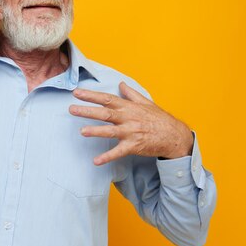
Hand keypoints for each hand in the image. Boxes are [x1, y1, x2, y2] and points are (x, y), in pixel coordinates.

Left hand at [69, 82, 193, 164]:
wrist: (174, 135)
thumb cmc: (160, 118)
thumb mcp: (146, 102)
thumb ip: (131, 93)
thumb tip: (121, 83)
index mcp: (129, 107)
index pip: (107, 99)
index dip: (91, 95)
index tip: (77, 93)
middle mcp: (128, 118)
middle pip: (105, 113)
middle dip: (87, 111)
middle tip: (71, 109)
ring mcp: (131, 132)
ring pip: (110, 131)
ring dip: (95, 131)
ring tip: (82, 131)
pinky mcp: (134, 146)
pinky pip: (119, 152)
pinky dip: (107, 157)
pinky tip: (96, 161)